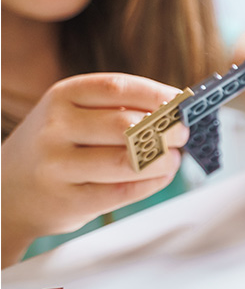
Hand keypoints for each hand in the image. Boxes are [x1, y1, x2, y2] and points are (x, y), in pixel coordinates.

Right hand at [1, 74, 188, 265]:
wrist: (7, 191)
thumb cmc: (57, 147)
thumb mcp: (74, 114)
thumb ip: (119, 108)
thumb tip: (177, 110)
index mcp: (62, 96)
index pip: (119, 88)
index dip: (159, 95)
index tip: (183, 103)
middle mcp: (56, 127)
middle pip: (128, 126)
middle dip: (167, 130)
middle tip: (181, 135)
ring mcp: (58, 166)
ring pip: (128, 161)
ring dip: (163, 160)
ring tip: (172, 158)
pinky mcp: (67, 200)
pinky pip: (123, 192)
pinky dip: (152, 183)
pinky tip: (160, 176)